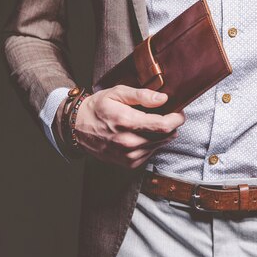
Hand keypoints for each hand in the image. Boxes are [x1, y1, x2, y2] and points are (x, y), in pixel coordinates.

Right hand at [56, 85, 184, 168]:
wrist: (77, 128)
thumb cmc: (98, 108)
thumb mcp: (117, 93)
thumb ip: (142, 95)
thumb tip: (163, 99)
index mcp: (127, 122)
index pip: (163, 126)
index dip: (176, 119)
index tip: (179, 114)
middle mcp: (129, 142)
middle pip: (165, 137)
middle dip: (170, 126)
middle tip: (164, 115)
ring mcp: (129, 155)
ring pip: (159, 145)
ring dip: (160, 135)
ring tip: (148, 124)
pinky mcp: (129, 163)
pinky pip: (151, 153)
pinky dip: (151, 143)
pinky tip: (140, 135)